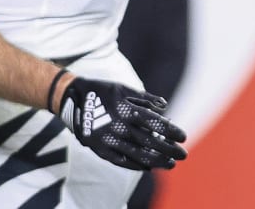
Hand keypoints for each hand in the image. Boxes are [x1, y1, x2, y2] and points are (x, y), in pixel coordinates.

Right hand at [56, 75, 186, 170]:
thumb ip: (145, 98)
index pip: (155, 123)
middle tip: (183, 155)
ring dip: (157, 161)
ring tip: (170, 165)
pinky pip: (121, 161)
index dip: (171, 131)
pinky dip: (136, 165)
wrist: (71, 98)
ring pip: (138, 155)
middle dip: (169, 150)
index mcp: (126, 109)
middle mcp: (118, 126)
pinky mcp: (100, 149)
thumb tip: (165, 106)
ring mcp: (109, 139)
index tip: (183, 137)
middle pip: (150, 142)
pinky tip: (148, 167)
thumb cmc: (101, 91)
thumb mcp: (123, 88)